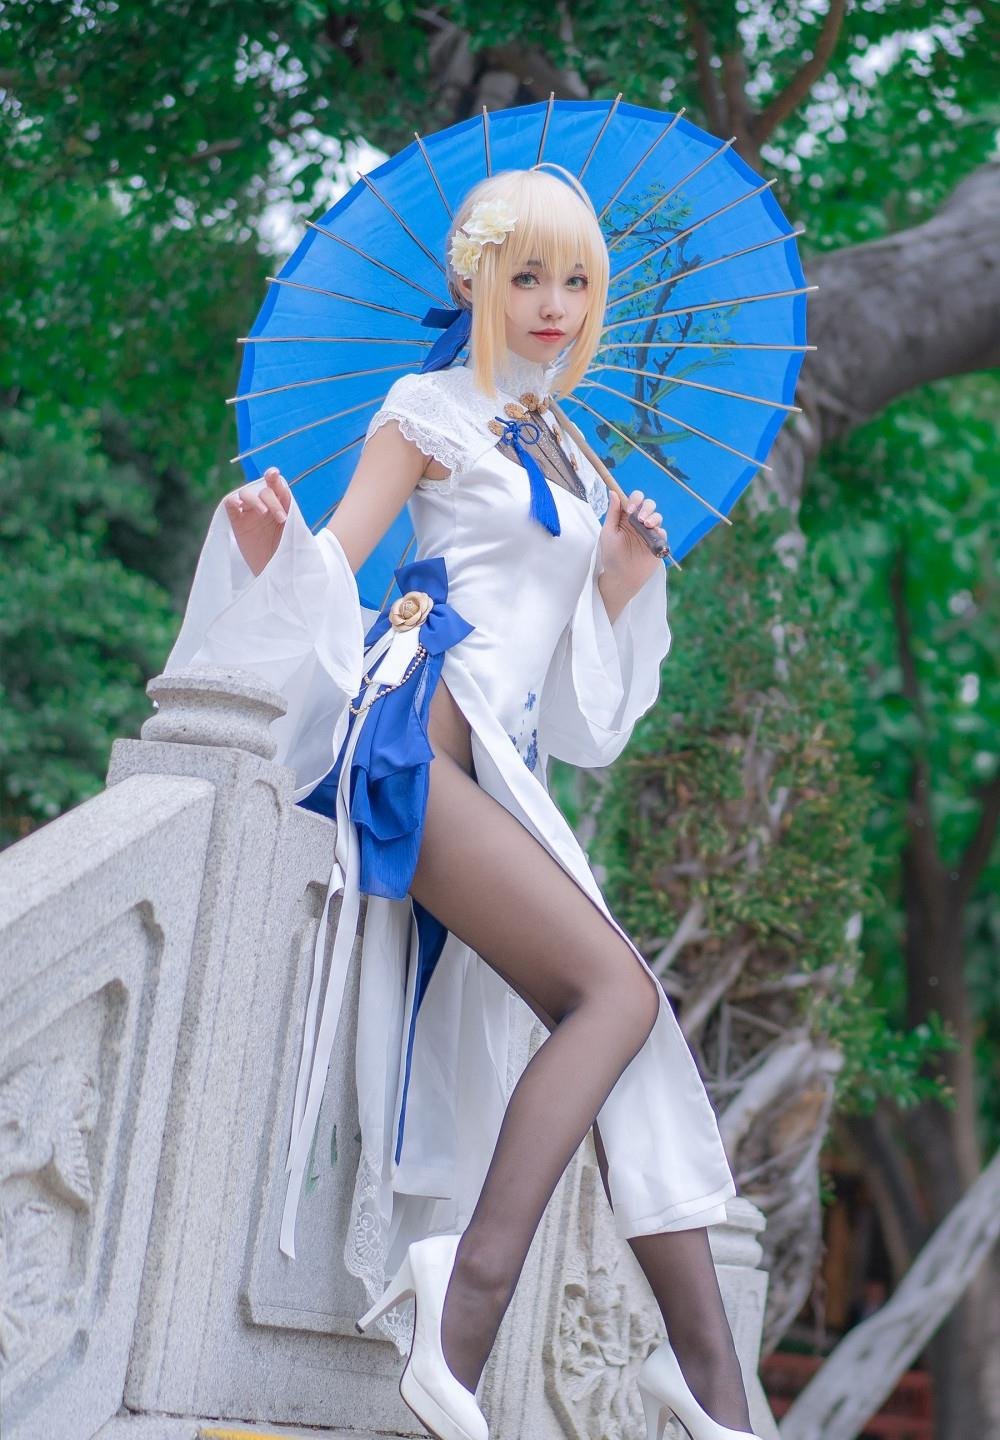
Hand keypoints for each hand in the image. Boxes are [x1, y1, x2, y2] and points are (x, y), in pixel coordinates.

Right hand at [223, 467, 293, 575]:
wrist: (279, 579)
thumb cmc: (294, 557)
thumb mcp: (299, 535)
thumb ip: (296, 518)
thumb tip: (310, 509)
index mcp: (282, 506)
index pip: (275, 485)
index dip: (274, 478)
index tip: (275, 475)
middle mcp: (265, 507)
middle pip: (263, 490)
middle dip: (272, 499)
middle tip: (282, 518)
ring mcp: (250, 514)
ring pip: (246, 493)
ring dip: (254, 499)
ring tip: (264, 513)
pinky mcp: (237, 523)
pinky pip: (230, 504)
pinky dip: (233, 501)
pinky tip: (240, 508)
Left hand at [598, 488, 667, 616]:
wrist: (622, 577)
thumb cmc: (611, 555)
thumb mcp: (608, 533)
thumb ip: (613, 513)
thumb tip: (614, 492)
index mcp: (626, 517)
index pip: (634, 499)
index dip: (634, 500)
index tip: (630, 509)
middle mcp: (639, 522)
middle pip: (648, 504)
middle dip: (646, 507)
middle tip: (640, 518)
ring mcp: (649, 532)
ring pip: (657, 516)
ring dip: (653, 517)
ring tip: (647, 525)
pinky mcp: (657, 543)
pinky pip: (663, 532)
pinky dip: (659, 531)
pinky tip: (653, 535)